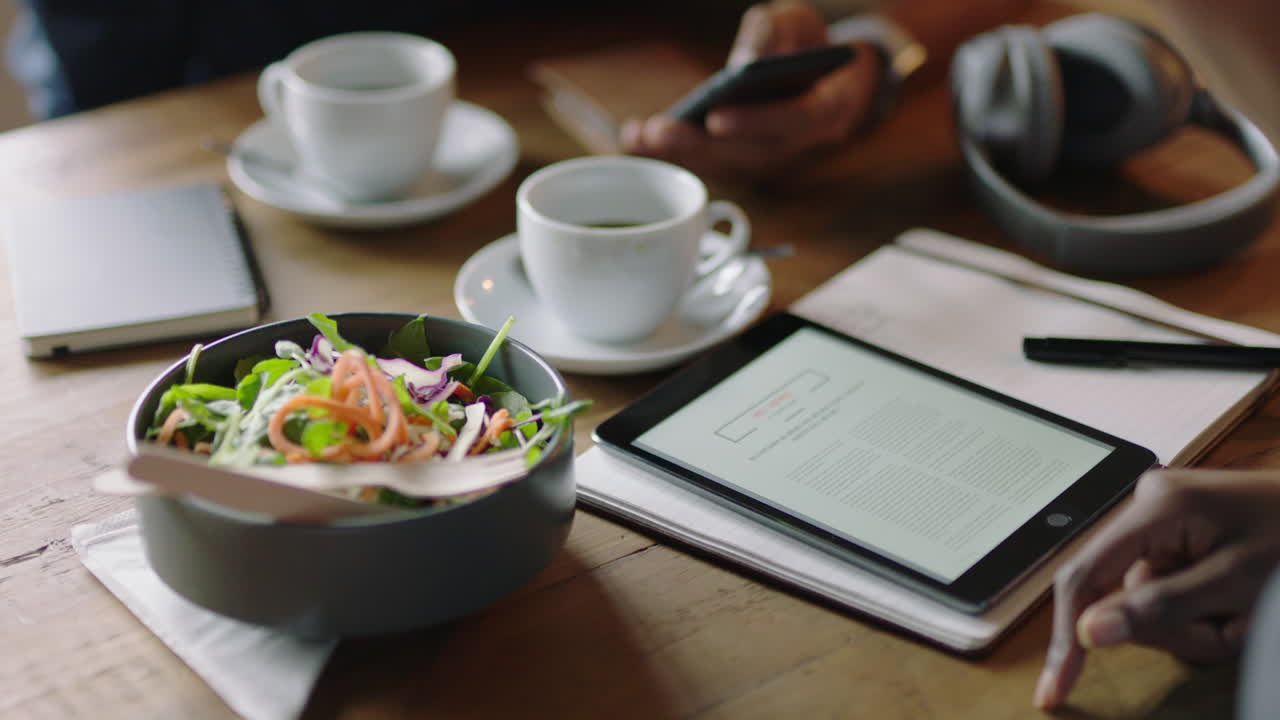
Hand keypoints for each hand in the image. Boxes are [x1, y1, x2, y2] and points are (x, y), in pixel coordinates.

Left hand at [620, 0, 880, 178]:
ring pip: (730, 166)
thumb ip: (773, 33)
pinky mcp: (749, 161)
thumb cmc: (808, 42)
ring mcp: (776, 157)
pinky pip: (715, 164)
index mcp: (831, 105)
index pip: (798, 119)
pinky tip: (639, 141)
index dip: (758, 121)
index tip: (716, 117)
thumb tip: (741, 64)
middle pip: (753, 153)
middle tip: (658, 131)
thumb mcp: (798, 21)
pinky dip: (677, 154)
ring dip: (681, 154)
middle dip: (702, 145)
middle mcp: (804, 142)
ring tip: (638, 137)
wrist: (826, 76)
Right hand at [1034, 469, 1279, 710]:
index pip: (1085, 578)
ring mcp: (1163, 518)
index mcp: (1155, 508)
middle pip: (1121, 594)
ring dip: (1195, 623)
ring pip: (1148, 599)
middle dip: (1172, 628)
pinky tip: (1238, 602)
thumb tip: (1088, 633)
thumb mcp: (1237, 584)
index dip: (1067, 638)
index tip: (1055, 691)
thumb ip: (1160, 608)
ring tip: (1245, 612)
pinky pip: (1167, 587)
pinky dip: (1202, 609)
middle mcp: (1148, 506)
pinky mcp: (1179, 532)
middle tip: (1228, 630)